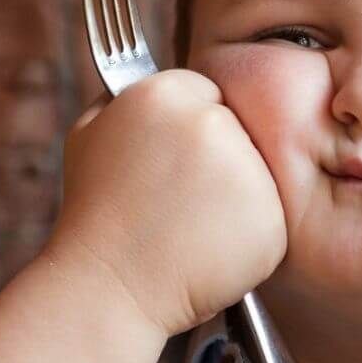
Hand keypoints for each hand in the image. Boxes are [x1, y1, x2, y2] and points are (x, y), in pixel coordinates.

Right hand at [52, 69, 286, 337]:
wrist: (108, 288)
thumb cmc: (95, 215)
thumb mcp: (89, 134)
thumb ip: (125, 97)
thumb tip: (147, 74)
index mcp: (165, 94)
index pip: (207, 92)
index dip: (188, 132)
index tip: (170, 165)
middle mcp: (212, 123)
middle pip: (238, 130)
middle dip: (217, 163)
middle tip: (178, 201)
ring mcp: (247, 171)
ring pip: (258, 174)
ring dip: (234, 200)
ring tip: (190, 228)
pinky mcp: (272, 218)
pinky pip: (270, 218)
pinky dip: (248, 238)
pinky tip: (208, 250)